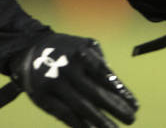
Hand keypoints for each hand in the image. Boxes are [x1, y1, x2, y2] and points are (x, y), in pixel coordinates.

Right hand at [0, 32, 137, 126]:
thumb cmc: (67, 50)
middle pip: (95, 94)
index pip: (106, 76)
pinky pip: (64, 115)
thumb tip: (118, 89)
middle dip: (115, 108)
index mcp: (81, 54)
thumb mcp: (84, 46)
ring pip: (81, 108)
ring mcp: (54, 84)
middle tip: (131, 120)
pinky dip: (80, 125)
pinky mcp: (43, 98)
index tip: (135, 106)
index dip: (121, 92)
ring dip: (100, 122)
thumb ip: (101, 63)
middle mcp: (68, 69)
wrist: (30, 50)